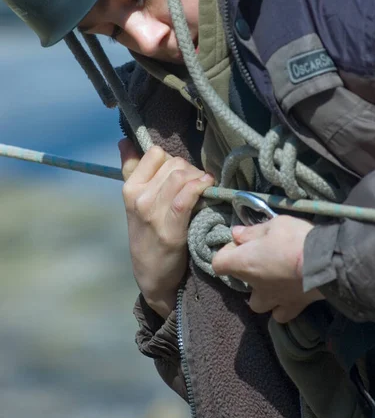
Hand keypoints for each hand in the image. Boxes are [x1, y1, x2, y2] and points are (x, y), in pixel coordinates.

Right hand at [119, 139, 213, 318]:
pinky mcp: (170, 228)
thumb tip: (124, 141)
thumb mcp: (134, 202)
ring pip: (181, 175)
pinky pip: (186, 196)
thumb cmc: (147, 235)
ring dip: (198, 177)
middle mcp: (138, 198)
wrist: (152, 276)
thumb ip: (131, 170)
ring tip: (203, 186)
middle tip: (196, 181)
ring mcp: (153, 213)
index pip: (154, 153)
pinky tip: (207, 187)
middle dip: (190, 168)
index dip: (172, 158)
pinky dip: (200, 187)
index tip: (180, 172)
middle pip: (173, 163)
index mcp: (130, 188)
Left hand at [212, 215, 323, 322]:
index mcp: (244, 263)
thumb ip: (252, 232)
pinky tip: (290, 294)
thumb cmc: (294, 239)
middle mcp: (255, 286)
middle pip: (240, 286)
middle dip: (247, 274)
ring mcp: (274, 300)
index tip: (242, 243)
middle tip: (263, 260)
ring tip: (275, 281)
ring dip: (263, 295)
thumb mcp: (273, 225)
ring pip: (258, 305)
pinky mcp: (294, 307)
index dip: (227, 253)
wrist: (326, 262)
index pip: (219, 264)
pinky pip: (282, 314)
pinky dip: (283, 307)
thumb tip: (235, 234)